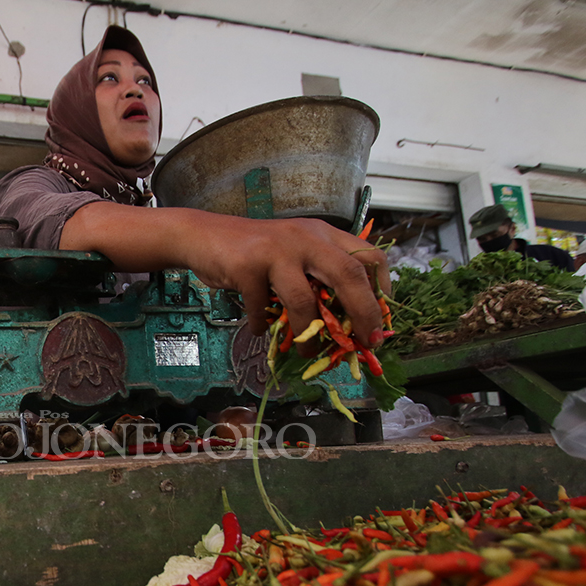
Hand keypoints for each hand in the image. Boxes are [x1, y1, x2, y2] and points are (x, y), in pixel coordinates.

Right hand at [61, 204, 389, 349]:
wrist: (203, 235)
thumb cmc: (254, 252)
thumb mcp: (294, 254)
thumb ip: (317, 278)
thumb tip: (346, 324)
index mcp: (323, 234)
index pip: (368, 255)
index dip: (381, 290)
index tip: (379, 320)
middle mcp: (305, 237)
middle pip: (348, 274)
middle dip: (362, 313)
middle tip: (365, 342)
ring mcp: (275, 250)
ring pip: (304, 300)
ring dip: (308, 334)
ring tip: (305, 352)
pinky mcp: (247, 266)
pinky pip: (262, 308)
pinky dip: (263, 326)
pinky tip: (260, 329)